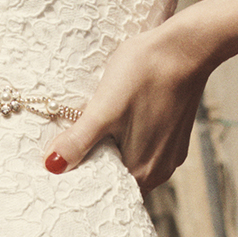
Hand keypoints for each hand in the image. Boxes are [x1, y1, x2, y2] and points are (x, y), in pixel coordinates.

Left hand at [40, 14, 218, 192]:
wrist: (186, 47)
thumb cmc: (144, 74)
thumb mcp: (103, 108)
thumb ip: (78, 141)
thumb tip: (51, 166)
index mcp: (142, 171)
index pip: (104, 189)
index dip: (82, 176)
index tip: (63, 161)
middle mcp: (160, 169)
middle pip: (117, 175)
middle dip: (95, 161)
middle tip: (70, 141)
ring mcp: (171, 152)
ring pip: (131, 158)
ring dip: (113, 147)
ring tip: (95, 126)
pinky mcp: (176, 133)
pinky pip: (146, 144)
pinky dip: (130, 136)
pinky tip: (121, 116)